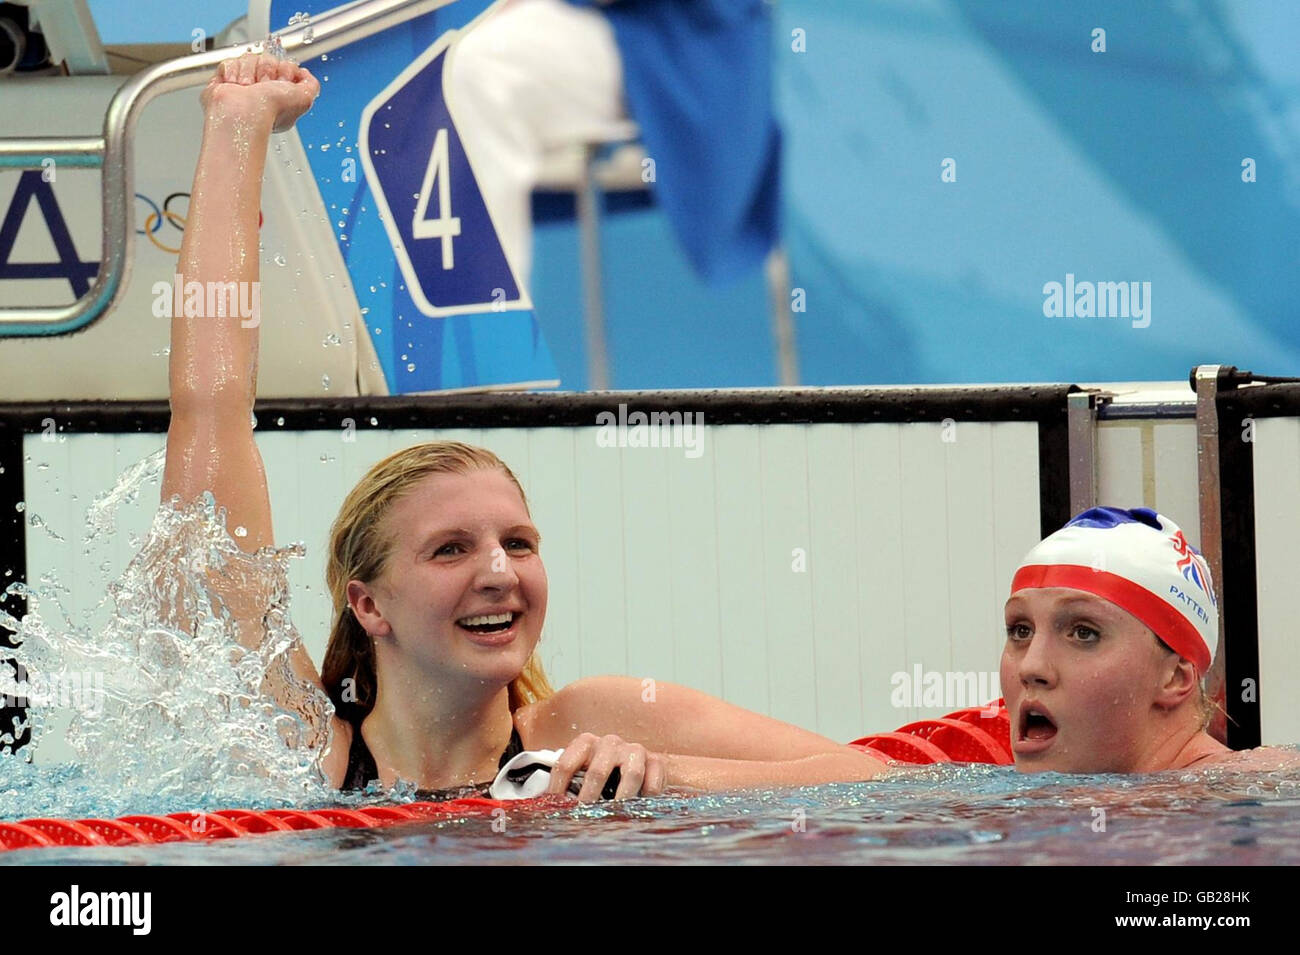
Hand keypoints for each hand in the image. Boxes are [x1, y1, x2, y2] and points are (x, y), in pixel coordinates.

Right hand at [200, 52, 320, 132]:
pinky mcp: (226, 79)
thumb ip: (311, 85)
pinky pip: (230, 62)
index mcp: (280, 94)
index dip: (285, 72)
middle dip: (266, 71)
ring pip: (249, 58)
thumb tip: (303, 72)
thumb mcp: (305, 98)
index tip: (282, 85)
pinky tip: (234, 86)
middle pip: (267, 59)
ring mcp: (243, 83)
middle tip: (262, 88)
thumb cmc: (272, 109)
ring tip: (246, 89)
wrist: (244, 111)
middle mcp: (262, 89)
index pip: (285, 65)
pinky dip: (232, 73)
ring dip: (248, 73)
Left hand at [546, 733, 667, 802]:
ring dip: (622, 797)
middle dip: (589, 796)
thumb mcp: (583, 769)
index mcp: (586, 742)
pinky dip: (648, 794)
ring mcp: (634, 750)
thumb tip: (543, 804)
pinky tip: (641, 804)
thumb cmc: (605, 769)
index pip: (565, 764)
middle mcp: (610, 743)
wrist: (641, 761)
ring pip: (631, 774)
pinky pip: (654, 780)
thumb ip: (567, 782)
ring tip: (615, 813)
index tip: (553, 807)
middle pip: (598, 771)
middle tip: (584, 814)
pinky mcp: (656, 761)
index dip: (557, 788)